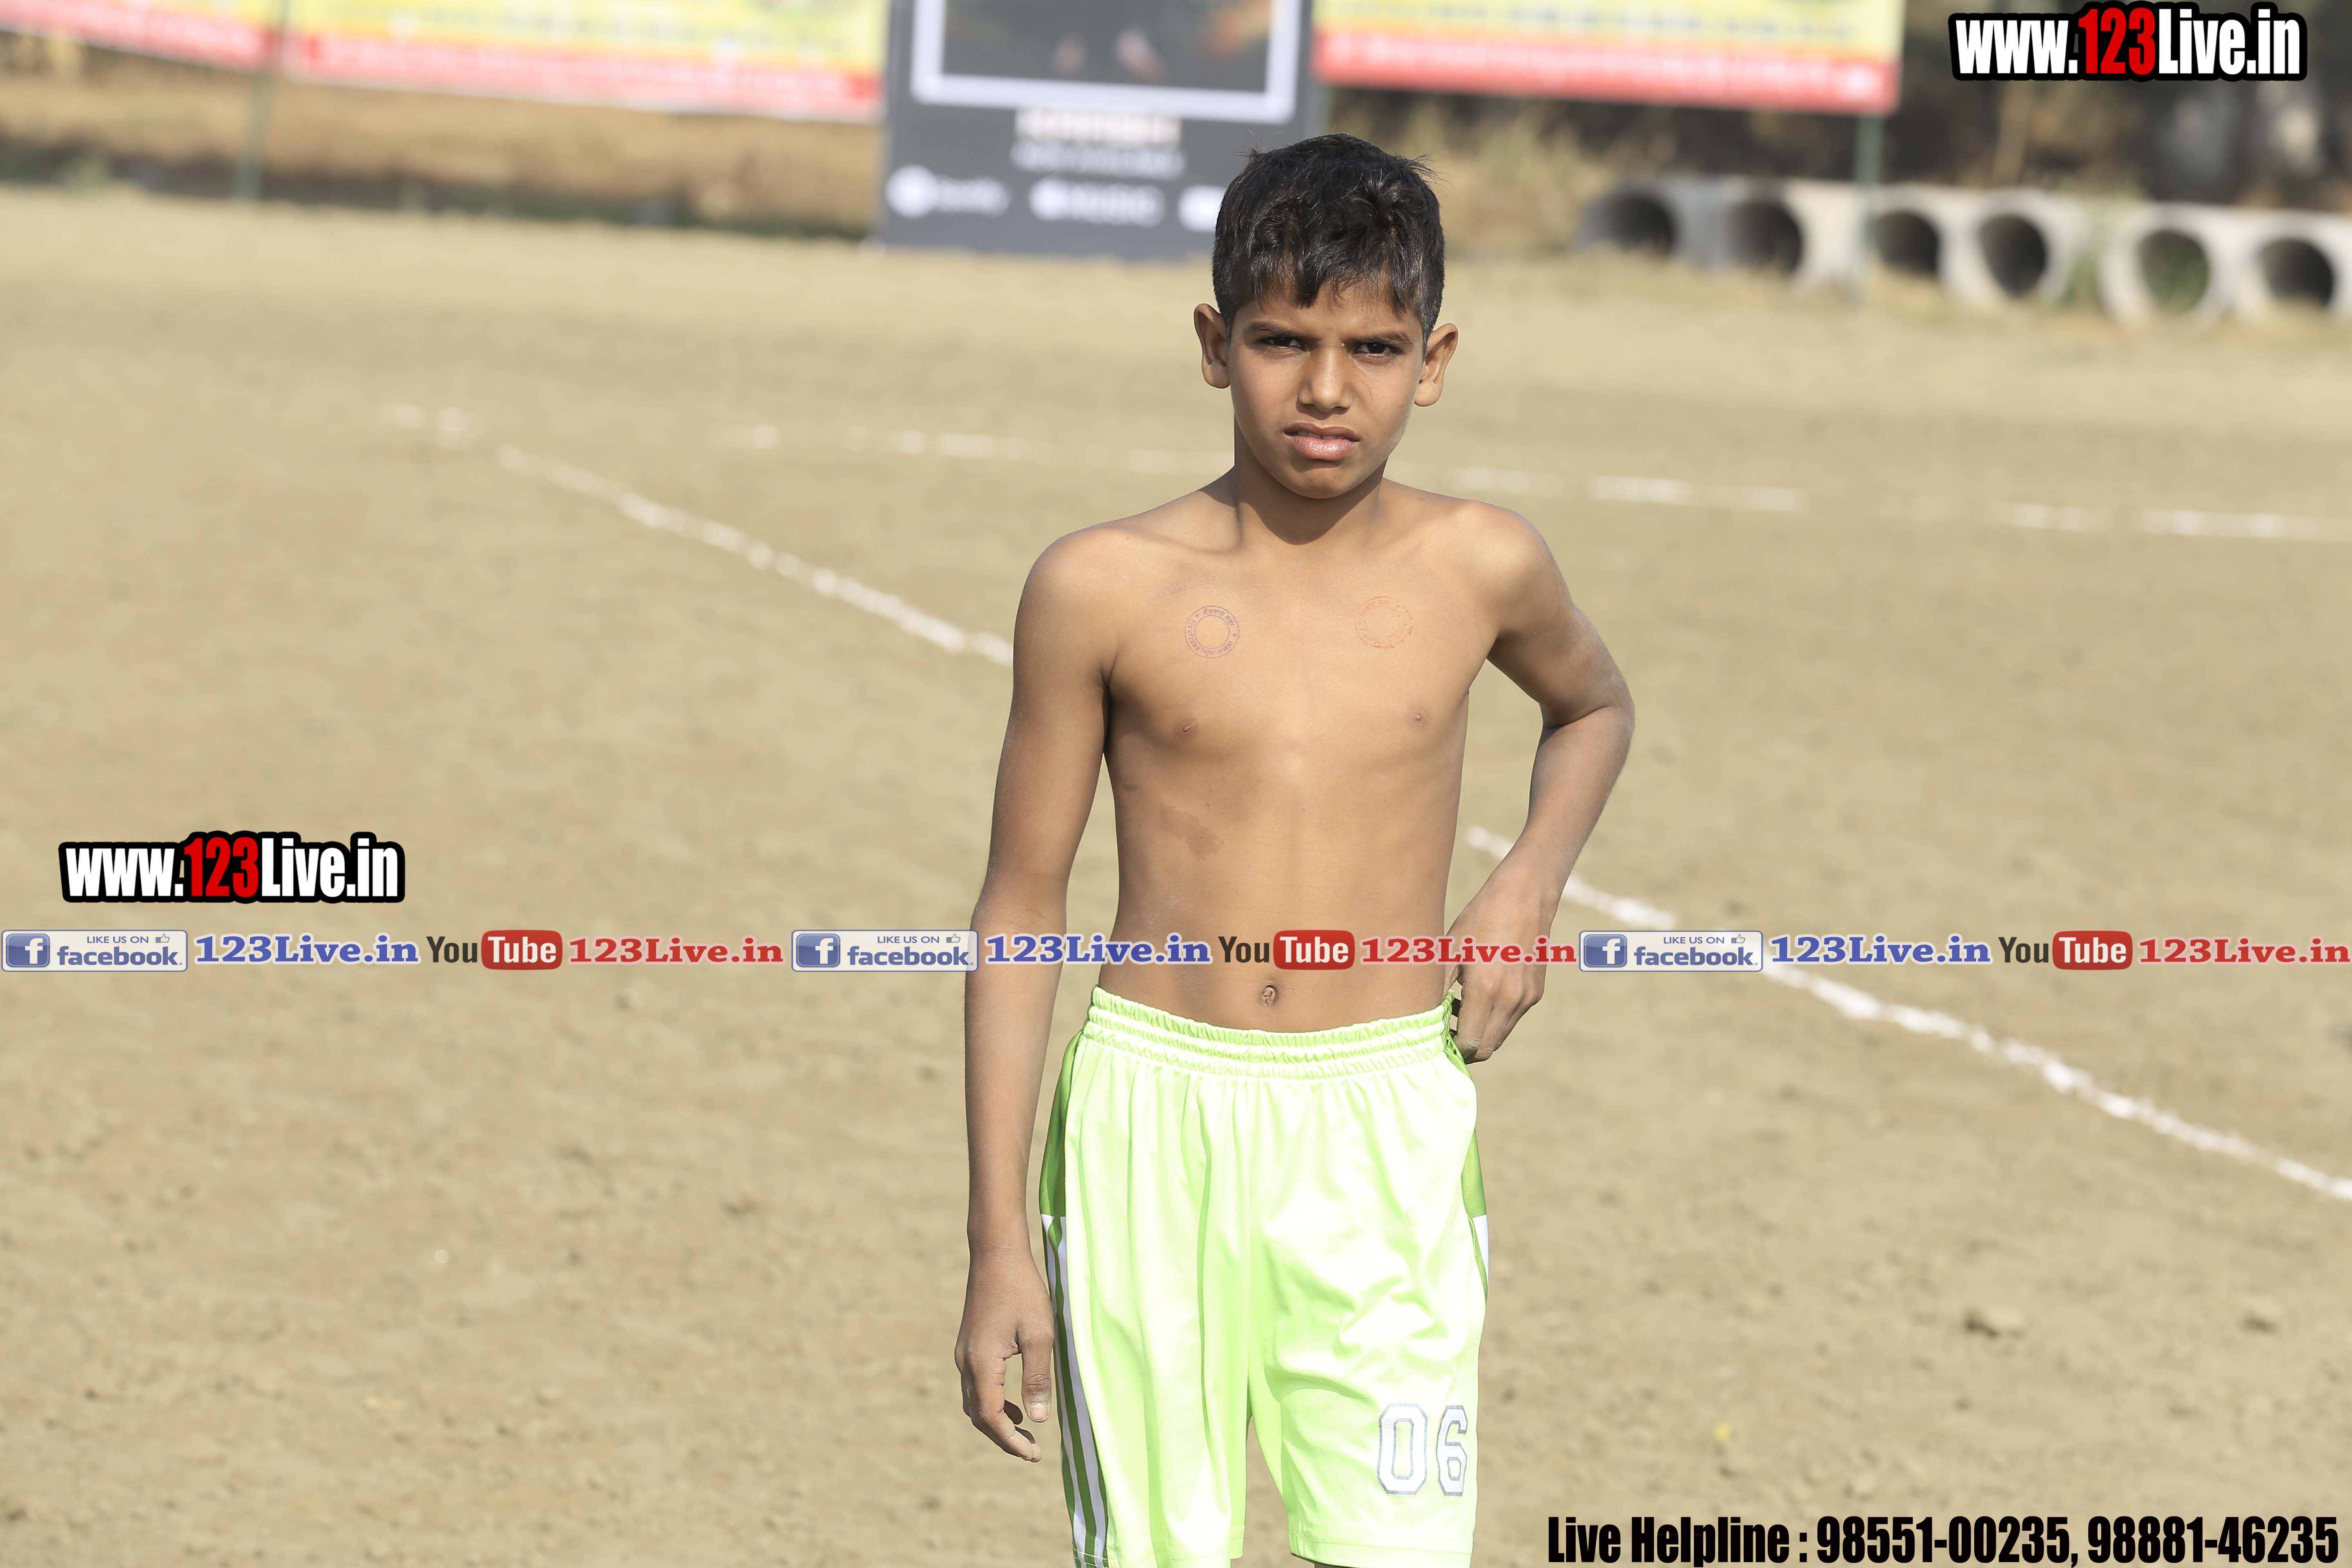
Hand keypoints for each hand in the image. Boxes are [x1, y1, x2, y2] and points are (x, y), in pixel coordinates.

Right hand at [953, 1247, 1056, 1459]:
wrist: (996, 1254)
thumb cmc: (1023, 1291)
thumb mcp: (1039, 1335)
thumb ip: (1038, 1379)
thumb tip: (1037, 1419)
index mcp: (982, 1364)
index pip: (992, 1418)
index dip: (1012, 1441)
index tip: (1035, 1455)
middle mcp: (966, 1363)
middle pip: (978, 1416)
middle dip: (1003, 1437)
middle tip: (1031, 1451)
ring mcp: (964, 1354)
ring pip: (974, 1402)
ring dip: (997, 1421)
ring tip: (1024, 1432)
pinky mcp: (968, 1345)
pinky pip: (975, 1386)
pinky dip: (992, 1402)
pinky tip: (1014, 1402)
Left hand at [1443, 876, 1550, 1062]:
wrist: (1525, 897)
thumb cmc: (1479, 919)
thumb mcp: (1449, 950)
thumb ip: (1437, 989)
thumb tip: (1423, 1020)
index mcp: (1486, 990)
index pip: (1470, 1043)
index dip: (1452, 1048)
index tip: (1436, 1039)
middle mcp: (1511, 1000)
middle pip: (1488, 1048)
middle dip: (1465, 1046)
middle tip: (1444, 1031)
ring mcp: (1527, 998)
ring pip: (1501, 1035)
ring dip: (1480, 1032)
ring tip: (1458, 1007)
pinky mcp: (1535, 993)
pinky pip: (1512, 1019)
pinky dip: (1494, 1018)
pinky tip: (1479, 994)